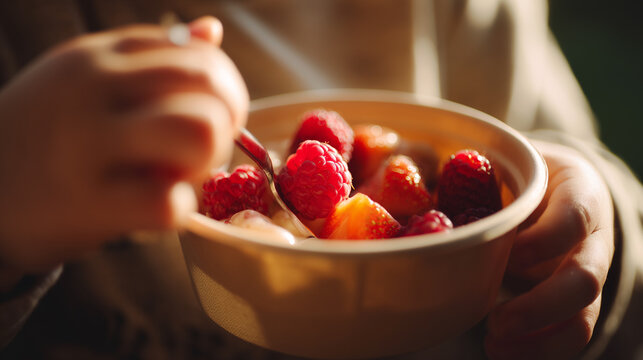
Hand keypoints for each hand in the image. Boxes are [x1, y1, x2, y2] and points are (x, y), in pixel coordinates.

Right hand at [0, 16, 247, 274]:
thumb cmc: (43, 136)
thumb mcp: (85, 81)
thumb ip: (148, 59)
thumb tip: (212, 32)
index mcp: (98, 56)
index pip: (197, 54)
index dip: (223, 89)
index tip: (210, 114)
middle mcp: (93, 87)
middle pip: (209, 85)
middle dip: (225, 121)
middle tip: (201, 149)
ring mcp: (87, 143)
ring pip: (200, 132)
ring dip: (206, 162)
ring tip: (178, 176)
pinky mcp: (86, 203)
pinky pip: (171, 201)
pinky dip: (177, 209)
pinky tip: (152, 209)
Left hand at [485, 140, 613, 359]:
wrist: (557, 188)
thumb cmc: (524, 176)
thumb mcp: (509, 164)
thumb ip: (477, 178)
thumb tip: (420, 204)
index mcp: (579, 195)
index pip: (574, 219)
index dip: (544, 241)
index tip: (508, 253)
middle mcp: (593, 239)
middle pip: (585, 280)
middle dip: (540, 306)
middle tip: (496, 321)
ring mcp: (588, 272)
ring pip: (583, 317)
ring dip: (540, 340)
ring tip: (493, 344)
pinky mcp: (577, 301)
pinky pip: (570, 333)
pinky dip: (538, 348)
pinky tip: (502, 349)